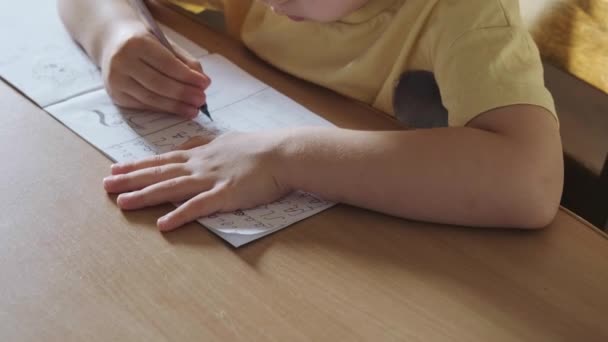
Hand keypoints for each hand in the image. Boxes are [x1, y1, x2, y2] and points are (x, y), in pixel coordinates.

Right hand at [101, 23, 210, 117]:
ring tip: (194, 109)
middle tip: (202, 100)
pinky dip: (163, 109)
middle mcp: (122, 62)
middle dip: (183, 94)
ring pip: (151, 98)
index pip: (167, 64)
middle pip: (159, 84)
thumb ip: (184, 61)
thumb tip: (203, 83)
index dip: (187, 77)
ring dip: (176, 106)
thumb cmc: (145, 43)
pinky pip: (143, 105)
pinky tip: (178, 110)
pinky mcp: (116, 95)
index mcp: (136, 43)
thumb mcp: (165, 43)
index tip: (205, 84)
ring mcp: (116, 80)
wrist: (112, 43)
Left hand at [103, 131, 290, 230]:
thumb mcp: (228, 139)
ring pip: (172, 188)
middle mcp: (200, 165)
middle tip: (106, 184)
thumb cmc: (261, 147)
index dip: (139, 164)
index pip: (164, 159)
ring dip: (145, 196)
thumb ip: (207, 144)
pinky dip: (179, 215)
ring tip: (122, 203)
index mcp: (202, 153)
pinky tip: (163, 224)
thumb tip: (192, 146)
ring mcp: (211, 180)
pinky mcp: (225, 195)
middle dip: (131, 179)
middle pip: (160, 172)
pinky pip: (198, 207)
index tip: (117, 167)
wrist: (282, 153)